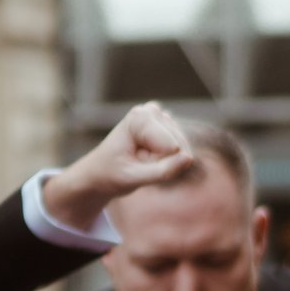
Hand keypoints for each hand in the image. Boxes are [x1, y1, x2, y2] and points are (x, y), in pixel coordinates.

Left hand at [43, 102, 193, 231]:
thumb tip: (190, 159)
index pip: (170, 147)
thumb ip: (163, 171)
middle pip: (178, 148)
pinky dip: (168, 164)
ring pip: (183, 153)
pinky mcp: (169, 129)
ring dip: (165, 165)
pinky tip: (148, 159)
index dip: (157, 164)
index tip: (132, 163)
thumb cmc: (111, 174)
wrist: (100, 174)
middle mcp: (152, 112)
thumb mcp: (133, 179)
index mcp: (139, 118)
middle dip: (162, 164)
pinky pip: (182, 155)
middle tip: (136, 164)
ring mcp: (162, 119)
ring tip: (141, 162)